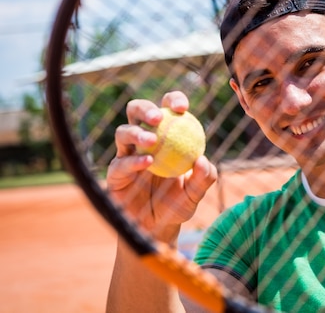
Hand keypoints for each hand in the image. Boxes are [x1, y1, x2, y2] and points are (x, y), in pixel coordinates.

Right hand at [106, 91, 216, 243]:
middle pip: (137, 112)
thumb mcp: (195, 193)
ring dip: (136, 132)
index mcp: (165, 135)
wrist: (157, 228)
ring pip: (123, 132)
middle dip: (146, 108)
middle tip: (159, 118)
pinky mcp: (114, 173)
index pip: (167, 109)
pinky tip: (147, 162)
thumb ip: (204, 177)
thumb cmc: (178, 204)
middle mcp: (142, 140)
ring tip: (151, 141)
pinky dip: (134, 161)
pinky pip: (121, 163)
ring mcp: (125, 154)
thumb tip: (202, 160)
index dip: (173, 100)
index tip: (183, 108)